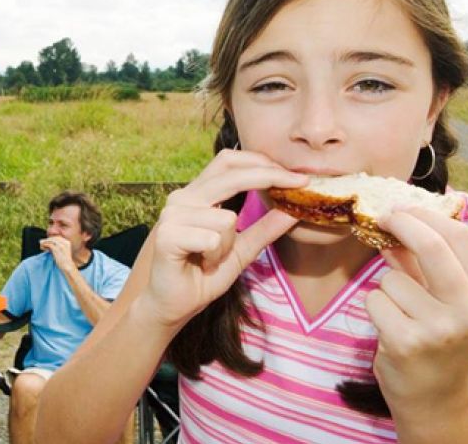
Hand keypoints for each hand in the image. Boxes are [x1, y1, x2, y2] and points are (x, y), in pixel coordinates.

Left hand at [40, 236, 74, 271]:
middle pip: (54, 238)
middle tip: (42, 242)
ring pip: (51, 240)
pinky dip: (45, 245)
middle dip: (47, 240)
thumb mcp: (62, 251)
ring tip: (41, 245)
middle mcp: (64, 242)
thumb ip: (57, 246)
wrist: (67, 266)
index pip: (57, 238)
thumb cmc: (64, 260)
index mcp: (67, 242)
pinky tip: (42, 247)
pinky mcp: (56, 249)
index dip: (51, 239)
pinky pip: (49, 244)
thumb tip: (48, 244)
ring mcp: (61, 245)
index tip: (46, 241)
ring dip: (45, 242)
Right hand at [144, 149, 306, 327]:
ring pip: (227, 218)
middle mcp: (183, 198)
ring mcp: (172, 215)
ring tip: (212, 259)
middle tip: (300, 184)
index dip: (262, 162)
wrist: (172, 306)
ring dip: (229, 246)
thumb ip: (264, 229)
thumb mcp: (242, 250)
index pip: (230, 161)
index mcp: (198, 195)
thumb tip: (294, 209)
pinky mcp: (167, 235)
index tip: (297, 176)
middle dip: (270, 177)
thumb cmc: (202, 276)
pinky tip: (201, 264)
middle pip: (231, 173)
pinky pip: (212, 239)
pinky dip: (215, 256)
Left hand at [366, 206, 467, 412]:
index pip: (459, 237)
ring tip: (401, 314)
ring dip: (386, 288)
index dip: (425, 215)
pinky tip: (391, 328)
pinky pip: (374, 300)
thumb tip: (395, 223)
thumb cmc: (436, 339)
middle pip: (432, 246)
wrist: (434, 397)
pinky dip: (375, 308)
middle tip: (383, 216)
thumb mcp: (441, 299)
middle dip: (402, 224)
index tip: (401, 208)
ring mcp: (440, 327)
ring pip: (392, 278)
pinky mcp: (406, 341)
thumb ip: (420, 263)